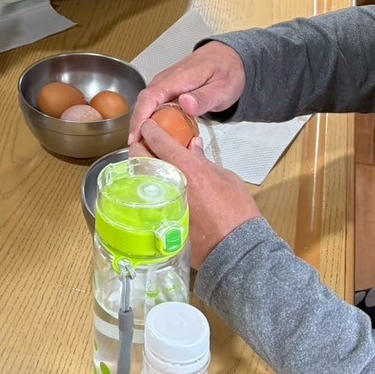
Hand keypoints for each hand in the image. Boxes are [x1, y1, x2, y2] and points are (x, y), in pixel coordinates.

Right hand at [128, 41, 245, 145]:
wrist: (229, 57)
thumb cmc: (227, 71)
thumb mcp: (223, 88)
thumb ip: (204, 97)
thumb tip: (184, 103)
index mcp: (178, 78)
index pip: (150, 97)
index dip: (140, 118)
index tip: (136, 137)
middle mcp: (166, 80)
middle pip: (144, 103)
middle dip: (137, 127)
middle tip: (139, 151)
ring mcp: (165, 85)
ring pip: (147, 106)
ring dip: (143, 126)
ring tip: (144, 149)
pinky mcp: (168, 91)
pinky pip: (155, 107)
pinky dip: (152, 122)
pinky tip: (155, 138)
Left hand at [135, 118, 261, 266]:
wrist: (236, 248)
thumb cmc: (237, 211)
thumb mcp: (226, 177)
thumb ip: (203, 160)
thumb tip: (192, 145)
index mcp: (188, 168)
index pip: (158, 141)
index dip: (150, 129)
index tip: (148, 125)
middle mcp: (170, 183)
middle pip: (139, 156)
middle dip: (138, 145)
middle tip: (143, 143)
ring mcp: (161, 203)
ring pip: (138, 177)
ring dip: (139, 167)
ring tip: (147, 163)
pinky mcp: (159, 220)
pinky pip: (143, 197)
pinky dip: (144, 188)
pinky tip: (150, 186)